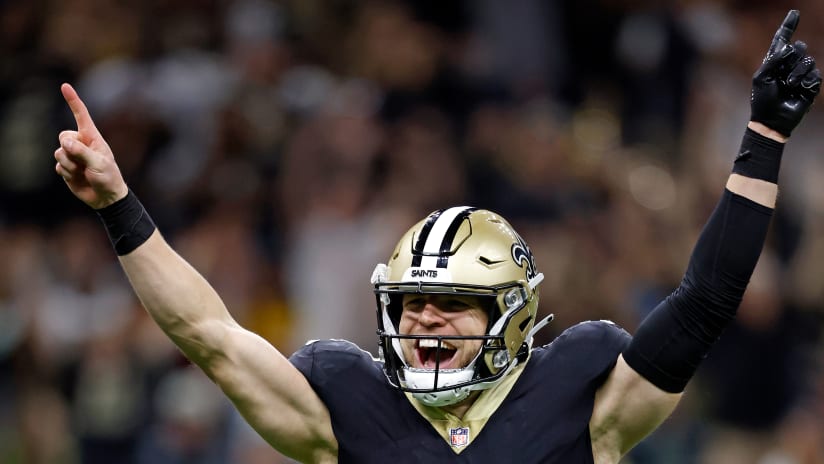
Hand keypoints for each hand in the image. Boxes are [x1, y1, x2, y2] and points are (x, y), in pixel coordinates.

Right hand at [54, 83, 128, 208]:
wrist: (105, 197)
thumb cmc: (108, 177)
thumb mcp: (99, 163)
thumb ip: (81, 152)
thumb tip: (64, 143)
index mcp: (92, 137)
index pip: (81, 115)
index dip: (73, 100)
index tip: (65, 86)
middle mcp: (81, 143)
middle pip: (63, 136)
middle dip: (70, 149)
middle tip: (83, 161)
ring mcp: (73, 155)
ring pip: (59, 152)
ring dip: (70, 164)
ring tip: (83, 172)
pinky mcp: (66, 167)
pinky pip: (58, 165)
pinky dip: (66, 173)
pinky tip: (78, 178)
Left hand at [750, 10, 820, 137]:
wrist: (772, 120)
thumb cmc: (762, 100)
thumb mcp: (761, 77)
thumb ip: (772, 59)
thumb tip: (788, 47)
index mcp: (774, 61)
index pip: (782, 39)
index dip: (789, 25)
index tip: (794, 12)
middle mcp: (789, 65)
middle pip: (800, 47)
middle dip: (793, 59)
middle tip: (783, 75)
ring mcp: (801, 74)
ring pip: (809, 60)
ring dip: (797, 74)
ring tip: (788, 86)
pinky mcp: (810, 84)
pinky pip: (815, 74)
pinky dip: (806, 81)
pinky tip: (798, 90)